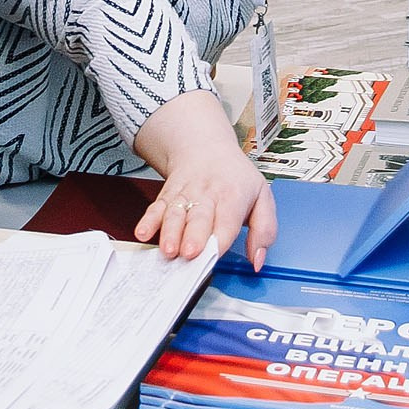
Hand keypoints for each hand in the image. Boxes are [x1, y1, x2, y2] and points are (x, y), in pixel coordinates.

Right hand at [131, 92, 275, 266]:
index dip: (221, 240)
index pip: (228, 221)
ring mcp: (185, 194)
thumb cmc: (236, 178)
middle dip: (193, 236)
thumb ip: (265, 231)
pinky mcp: (168, 195)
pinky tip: (143, 233)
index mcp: (234, 196)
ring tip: (168, 250)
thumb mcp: (263, 197)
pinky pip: (157, 207)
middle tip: (188, 253)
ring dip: (170, 232)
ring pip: (176, 213)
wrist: (206, 147)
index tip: (215, 256)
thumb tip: (258, 260)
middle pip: (199, 217)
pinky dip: (148, 220)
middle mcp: (208, 195)